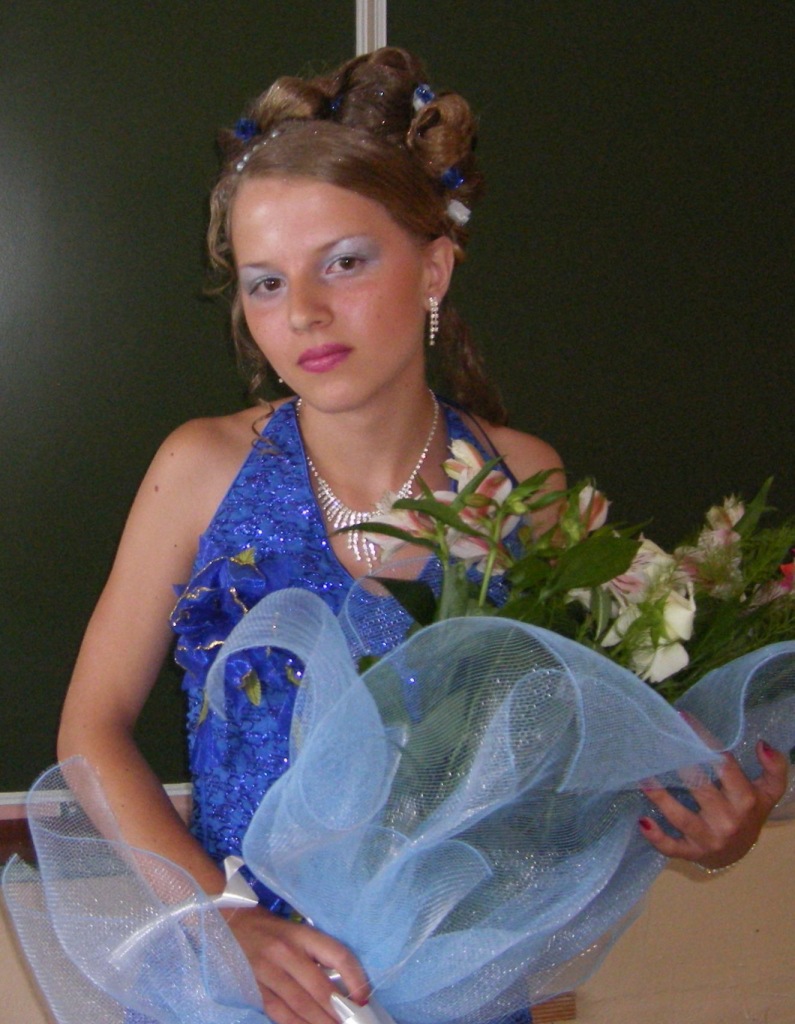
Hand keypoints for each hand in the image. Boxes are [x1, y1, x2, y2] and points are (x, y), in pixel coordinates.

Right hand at [226, 906, 370, 1023]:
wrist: (229, 923)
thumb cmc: (270, 928)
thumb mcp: (296, 930)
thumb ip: (316, 953)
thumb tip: (344, 984)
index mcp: (301, 933)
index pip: (336, 954)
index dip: (355, 978)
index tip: (363, 997)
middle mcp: (286, 952)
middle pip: (319, 986)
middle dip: (338, 1010)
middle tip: (352, 1022)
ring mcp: (268, 972)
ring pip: (300, 1004)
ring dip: (321, 1021)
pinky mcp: (253, 988)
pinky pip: (280, 1012)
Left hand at [638, 739, 788, 869]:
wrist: (742, 854)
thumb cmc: (749, 812)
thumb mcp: (769, 791)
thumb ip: (775, 767)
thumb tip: (762, 744)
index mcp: (745, 800)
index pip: (724, 764)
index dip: (703, 740)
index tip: (682, 719)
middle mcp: (728, 820)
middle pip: (700, 787)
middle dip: (680, 764)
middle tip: (657, 741)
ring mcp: (708, 838)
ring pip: (681, 818)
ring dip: (660, 798)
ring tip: (643, 778)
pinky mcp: (692, 853)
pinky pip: (671, 848)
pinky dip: (656, 838)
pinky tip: (642, 821)